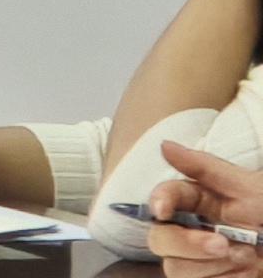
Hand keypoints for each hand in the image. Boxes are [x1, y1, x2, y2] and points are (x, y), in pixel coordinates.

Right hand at [141, 139, 262, 263]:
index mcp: (201, 203)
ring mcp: (203, 262)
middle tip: (222, 244)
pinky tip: (248, 273)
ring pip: (176, 269)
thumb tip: (165, 145)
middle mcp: (195, 232)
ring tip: (249, 260)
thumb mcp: (252, 190)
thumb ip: (206, 168)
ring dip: (213, 267)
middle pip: (160, 239)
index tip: (163, 210)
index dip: (159, 201)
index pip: (166, 197)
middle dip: (188, 244)